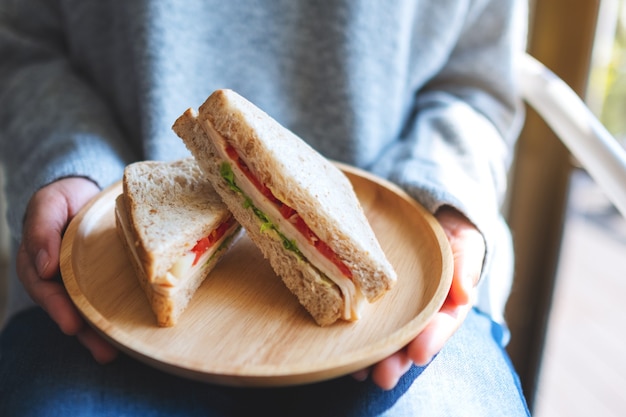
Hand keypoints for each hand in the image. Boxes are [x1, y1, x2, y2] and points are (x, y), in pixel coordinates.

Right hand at [17, 177, 117, 362]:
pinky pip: (109, 299)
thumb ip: (41, 230)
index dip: (57, 307)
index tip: (71, 324)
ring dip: (100, 334)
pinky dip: (117, 315)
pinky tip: (132, 333)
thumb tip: (43, 266)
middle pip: (68, 309)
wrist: (88, 191)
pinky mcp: (102, 280)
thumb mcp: (48, 204)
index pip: (45, 290)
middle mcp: (59, 278)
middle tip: (102, 350)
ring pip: (88, 311)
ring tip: (114, 353)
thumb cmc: (64, 198)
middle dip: (85, 333)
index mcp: (40, 262)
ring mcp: (81, 281)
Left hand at [352, 205, 484, 389]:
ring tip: (359, 372)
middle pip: (411, 339)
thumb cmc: (450, 230)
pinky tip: (344, 351)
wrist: (426, 214)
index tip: (419, 353)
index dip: (432, 338)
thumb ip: (466, 264)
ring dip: (374, 357)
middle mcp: (421, 310)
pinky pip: (365, 318)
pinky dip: (355, 336)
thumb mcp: (464, 241)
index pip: (443, 322)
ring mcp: (397, 307)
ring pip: (388, 336)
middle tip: (383, 377)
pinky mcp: (373, 298)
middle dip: (397, 360)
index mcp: (448, 301)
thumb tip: (465, 294)